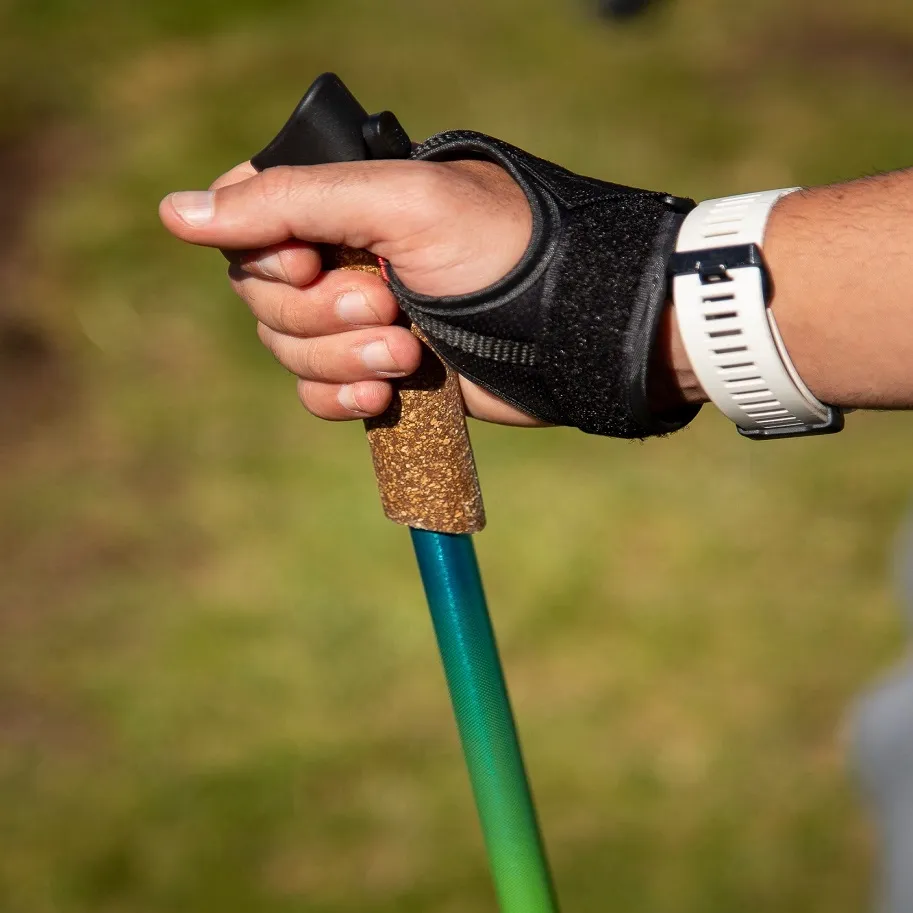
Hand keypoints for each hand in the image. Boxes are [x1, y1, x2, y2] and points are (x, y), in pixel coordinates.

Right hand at [159, 158, 543, 424]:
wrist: (572, 329)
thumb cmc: (499, 250)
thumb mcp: (397, 204)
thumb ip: (289, 201)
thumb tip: (175, 213)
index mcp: (342, 203)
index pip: (249, 223)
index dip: (263, 255)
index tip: (309, 263)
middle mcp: (343, 257)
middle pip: (264, 299)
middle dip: (320, 315)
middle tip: (389, 305)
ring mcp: (360, 319)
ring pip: (290, 351)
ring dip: (341, 359)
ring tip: (408, 352)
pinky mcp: (381, 372)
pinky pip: (321, 394)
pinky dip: (341, 399)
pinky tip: (385, 395)